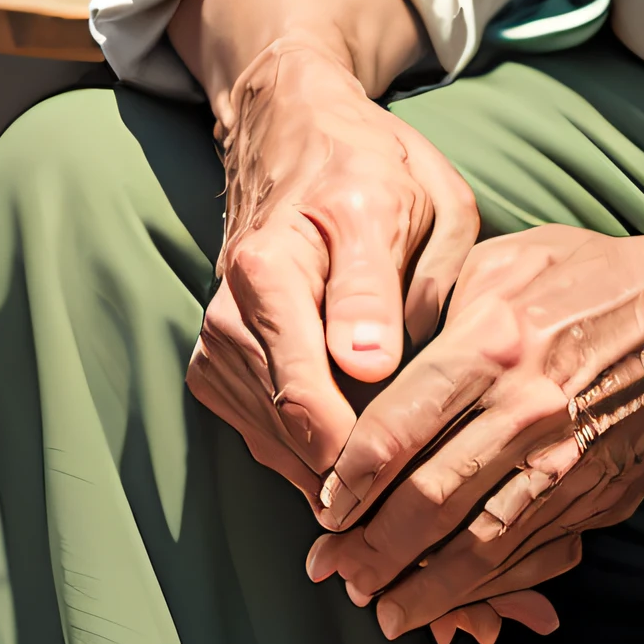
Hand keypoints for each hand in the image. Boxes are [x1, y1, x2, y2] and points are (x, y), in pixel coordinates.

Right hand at [189, 35, 479, 486]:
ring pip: (281, 449)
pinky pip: (267, 441)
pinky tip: (367, 447)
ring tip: (412, 480)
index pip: (310, 397)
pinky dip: (315, 457)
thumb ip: (389, 288)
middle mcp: (230, 311)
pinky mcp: (214, 367)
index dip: (365, 459)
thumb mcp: (415, 203)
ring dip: (342, 474)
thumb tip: (364, 366)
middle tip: (430, 503)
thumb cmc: (372, 171)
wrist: (294, 140)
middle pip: (295, 435)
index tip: (414, 491)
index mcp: (275, 268)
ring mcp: (216, 342)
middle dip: (364, 478)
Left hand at [305, 223, 643, 641]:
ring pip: (479, 546)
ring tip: (378, 610)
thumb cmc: (584, 277)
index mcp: (491, 346)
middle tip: (330, 572)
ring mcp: (569, 461)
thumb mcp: (497, 262)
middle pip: (428, 502)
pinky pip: (532, 555)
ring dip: (420, 588)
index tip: (320, 509)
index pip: (395, 432)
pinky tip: (449, 601)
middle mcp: (529, 411)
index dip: (345, 482)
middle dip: (368, 550)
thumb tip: (363, 362)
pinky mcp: (601, 495)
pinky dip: (485, 588)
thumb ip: (429, 311)